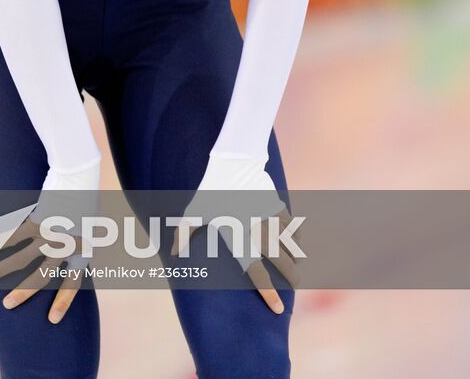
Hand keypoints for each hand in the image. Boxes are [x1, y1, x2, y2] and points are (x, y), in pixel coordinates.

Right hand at [0, 159, 99, 323]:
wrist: (80, 174)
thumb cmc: (85, 194)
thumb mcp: (87, 221)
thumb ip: (78, 238)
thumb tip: (65, 251)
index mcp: (82, 248)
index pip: (73, 282)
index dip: (63, 301)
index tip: (53, 320)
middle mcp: (66, 246)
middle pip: (41, 277)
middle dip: (22, 293)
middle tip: (7, 305)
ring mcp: (50, 234)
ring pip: (21, 259)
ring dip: (1, 269)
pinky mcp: (37, 221)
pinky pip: (15, 236)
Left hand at [169, 152, 298, 313]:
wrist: (233, 161)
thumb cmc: (210, 190)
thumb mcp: (193, 212)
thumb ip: (183, 234)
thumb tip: (173, 254)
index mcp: (237, 235)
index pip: (254, 271)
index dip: (268, 292)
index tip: (278, 307)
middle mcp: (256, 229)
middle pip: (281, 261)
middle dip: (291, 277)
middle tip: (295, 285)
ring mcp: (269, 217)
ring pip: (290, 244)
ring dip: (295, 257)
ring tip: (296, 266)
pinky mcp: (278, 204)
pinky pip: (292, 225)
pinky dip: (296, 236)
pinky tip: (296, 242)